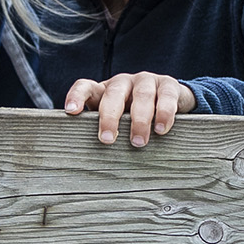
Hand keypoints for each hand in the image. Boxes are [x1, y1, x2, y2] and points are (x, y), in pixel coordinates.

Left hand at [64, 72, 195, 147]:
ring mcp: (146, 81)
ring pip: (142, 95)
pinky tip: (161, 129)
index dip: (77, 96)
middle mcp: (123, 82)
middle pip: (114, 94)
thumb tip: (88, 162)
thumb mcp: (117, 120)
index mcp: (105, 91)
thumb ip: (105, 132)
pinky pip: (166, 97)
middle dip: (109, 116)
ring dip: (140, 119)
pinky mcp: (168, 85)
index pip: (86, 87)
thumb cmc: (135, 115)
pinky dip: (164, 113)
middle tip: (107, 139)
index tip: (71, 111)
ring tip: (139, 142)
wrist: (171, 98)